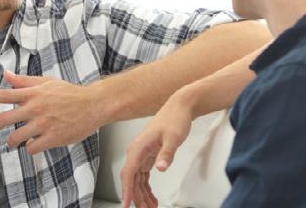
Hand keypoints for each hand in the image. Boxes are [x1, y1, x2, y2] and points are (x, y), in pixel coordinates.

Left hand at [0, 71, 103, 153]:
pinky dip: (30, 147)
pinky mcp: (52, 138)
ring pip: (16, 138)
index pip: (4, 94)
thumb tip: (7, 74)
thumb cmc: (69, 93)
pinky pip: (31, 147)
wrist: (93, 105)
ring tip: (14, 140)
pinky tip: (35, 143)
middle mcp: (35, 108)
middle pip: (4, 119)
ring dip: (12, 141)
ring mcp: (43, 124)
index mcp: (33, 93)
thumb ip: (25, 81)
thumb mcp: (47, 82)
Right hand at [120, 93, 193, 207]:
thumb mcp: (173, 137)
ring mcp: (142, 154)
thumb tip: (161, 167)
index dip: (126, 191)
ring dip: (142, 194)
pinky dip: (146, 187)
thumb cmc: (175, 118)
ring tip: (150, 207)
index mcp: (138, 147)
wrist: (179, 107)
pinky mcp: (148, 155)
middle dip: (136, 197)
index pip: (128, 174)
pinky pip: (143, 175)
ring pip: (137, 180)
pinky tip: (151, 197)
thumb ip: (167, 153)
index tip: (126, 205)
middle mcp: (136, 151)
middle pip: (132, 180)